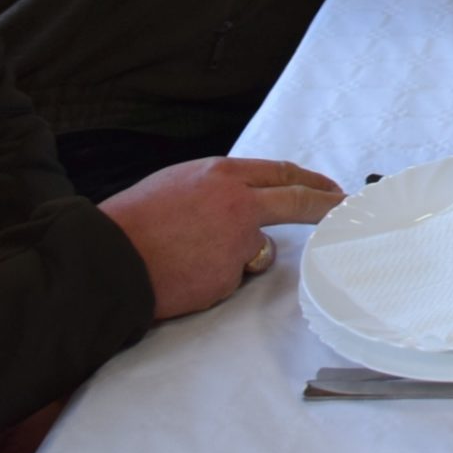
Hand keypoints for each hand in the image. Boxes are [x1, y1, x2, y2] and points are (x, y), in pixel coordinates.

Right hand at [101, 156, 344, 321]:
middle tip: (345, 209)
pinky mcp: (228, 276)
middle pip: (298, 201)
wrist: (107, 259)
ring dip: (235, 255)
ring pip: (255, 250)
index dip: (311, 181)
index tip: (330, 189)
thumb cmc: (133, 221)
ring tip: (188, 255)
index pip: (282, 173)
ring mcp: (237, 241)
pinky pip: (230, 278)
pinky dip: (212, 279)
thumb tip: (245, 202)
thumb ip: (219, 190)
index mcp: (223, 174)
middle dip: (326, 205)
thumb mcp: (177, 183)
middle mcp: (239, 203)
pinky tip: (183, 274)